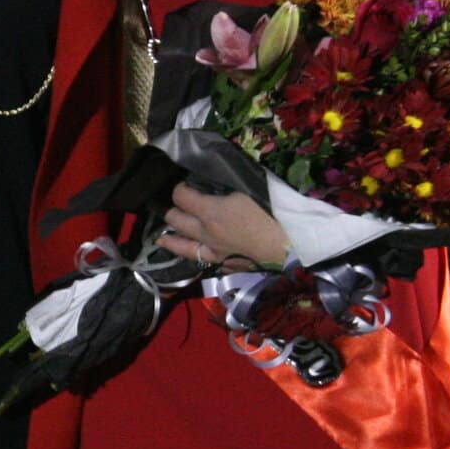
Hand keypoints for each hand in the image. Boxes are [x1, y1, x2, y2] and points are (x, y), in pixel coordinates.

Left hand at [161, 181, 290, 270]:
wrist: (288, 249)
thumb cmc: (272, 215)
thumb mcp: (248, 191)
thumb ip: (225, 187)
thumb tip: (214, 183)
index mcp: (210, 211)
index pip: (181, 196)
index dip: (179, 188)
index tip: (183, 184)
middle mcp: (205, 232)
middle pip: (175, 219)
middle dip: (172, 209)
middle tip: (175, 205)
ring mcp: (212, 251)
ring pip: (181, 245)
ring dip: (171, 237)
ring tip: (162, 235)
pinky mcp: (222, 265)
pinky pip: (200, 259)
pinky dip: (191, 254)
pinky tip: (191, 253)